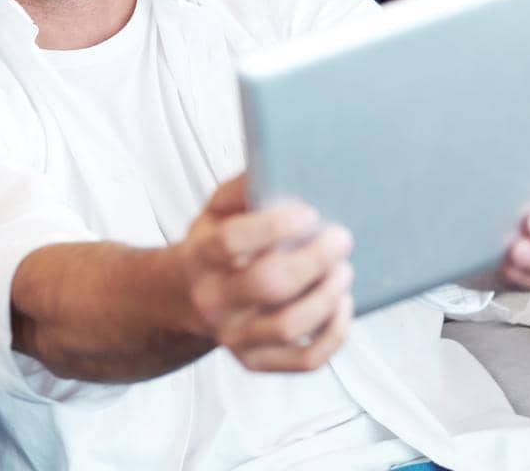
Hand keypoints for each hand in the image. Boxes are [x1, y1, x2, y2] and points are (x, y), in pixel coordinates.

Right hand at [181, 175, 353, 371]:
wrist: (185, 299)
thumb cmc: (213, 247)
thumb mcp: (214, 211)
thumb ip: (241, 190)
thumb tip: (276, 167)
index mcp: (200, 256)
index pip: (231, 242)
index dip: (273, 226)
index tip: (309, 213)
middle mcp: (213, 300)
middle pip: (268, 284)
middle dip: (314, 259)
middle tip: (341, 237)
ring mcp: (234, 337)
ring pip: (289, 325)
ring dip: (327, 295)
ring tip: (344, 270)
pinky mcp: (257, 362)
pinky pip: (305, 360)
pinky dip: (334, 334)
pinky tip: (341, 305)